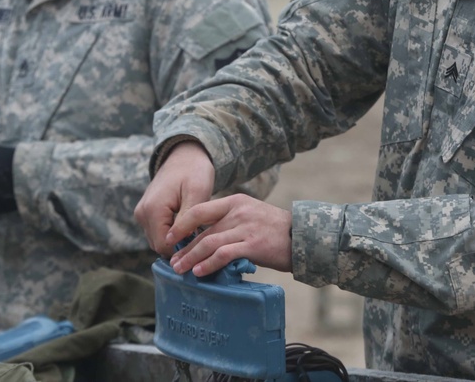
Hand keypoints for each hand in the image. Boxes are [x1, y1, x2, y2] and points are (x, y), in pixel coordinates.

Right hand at [134, 141, 214, 257]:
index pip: (163, 246)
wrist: (185, 155)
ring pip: (158, 240)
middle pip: (159, 245)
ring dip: (176, 240)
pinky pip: (157, 231)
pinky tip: (188, 226)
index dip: (183, 250)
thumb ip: (188, 220)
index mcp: (152, 210)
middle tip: (201, 239)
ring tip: (196, 231)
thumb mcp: (197, 193)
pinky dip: (171, 233)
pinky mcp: (146, 213)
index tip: (202, 246)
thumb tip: (182, 245)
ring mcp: (142, 213)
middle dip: (179, 246)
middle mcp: (142, 214)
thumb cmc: (194, 171)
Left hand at [168, 194, 292, 276]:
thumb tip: (206, 238)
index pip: (200, 210)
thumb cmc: (276, 230)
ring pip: (209, 243)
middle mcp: (238, 211)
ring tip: (180, 269)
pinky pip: (223, 255)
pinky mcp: (252, 245)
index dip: (182, 225)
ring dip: (191, 258)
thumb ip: (230, 221)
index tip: (171, 237)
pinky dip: (208, 264)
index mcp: (236, 201)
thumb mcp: (251, 215)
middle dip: (185, 247)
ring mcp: (245, 228)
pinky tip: (200, 272)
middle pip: (202, 230)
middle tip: (173, 260)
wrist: (303, 237)